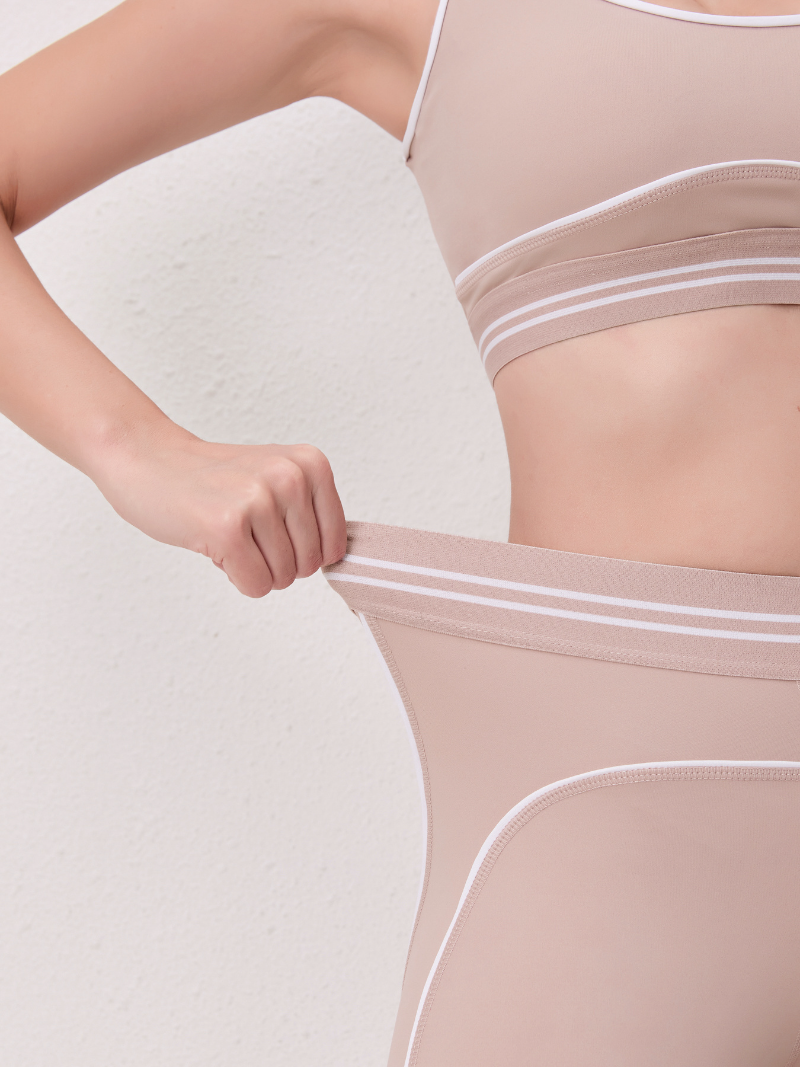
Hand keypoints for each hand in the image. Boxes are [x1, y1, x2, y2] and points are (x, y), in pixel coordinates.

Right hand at [94, 425, 346, 596]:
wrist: (149, 458)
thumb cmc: (212, 478)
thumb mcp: (278, 477)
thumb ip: (312, 511)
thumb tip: (339, 560)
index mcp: (311, 465)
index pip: (334, 546)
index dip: (301, 552)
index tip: (271, 530)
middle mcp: (291, 478)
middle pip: (308, 566)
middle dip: (276, 563)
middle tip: (244, 531)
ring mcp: (260, 501)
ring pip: (282, 579)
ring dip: (253, 568)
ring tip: (227, 531)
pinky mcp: (227, 527)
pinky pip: (255, 585)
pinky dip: (235, 577)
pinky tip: (214, 543)